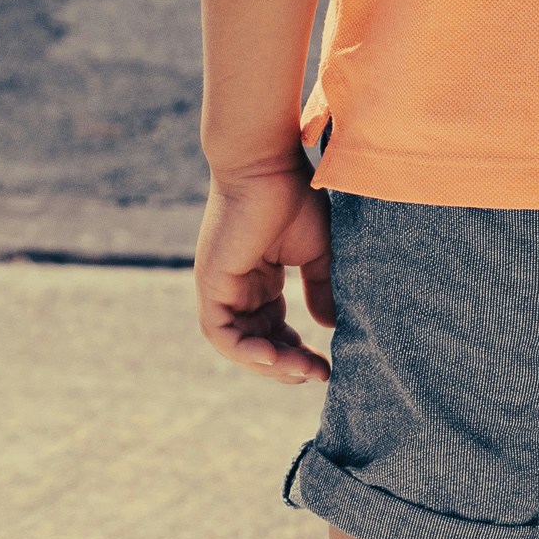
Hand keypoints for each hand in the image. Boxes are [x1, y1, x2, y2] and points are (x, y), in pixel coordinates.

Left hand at [195, 162, 334, 382]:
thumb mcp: (318, 253)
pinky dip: (244, 351)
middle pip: (256, 344)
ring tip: (301, 371)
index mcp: (259, 279)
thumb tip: (328, 327)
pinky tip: (274, 357)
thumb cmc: (293, 197)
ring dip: (269, 364)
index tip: (327, 367)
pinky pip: (220, 333)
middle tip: (317, 375)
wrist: (267, 164)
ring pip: (237, 345)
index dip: (298, 353)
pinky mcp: (210, 283)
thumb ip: (321, 289)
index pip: (273, 331)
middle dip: (286, 366)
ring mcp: (220, 286)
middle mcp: (237, 287)